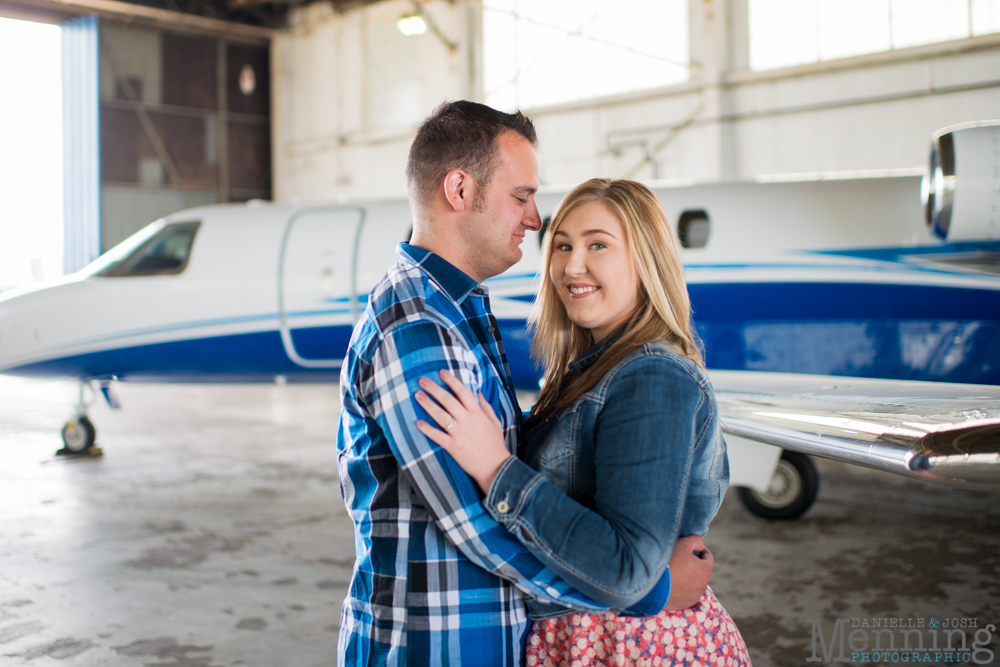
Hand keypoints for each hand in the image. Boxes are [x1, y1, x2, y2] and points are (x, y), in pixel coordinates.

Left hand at [414, 370, 512, 492]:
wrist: (495, 466)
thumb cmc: (495, 444)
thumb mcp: (495, 422)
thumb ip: (485, 406)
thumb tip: (478, 393)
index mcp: (477, 413)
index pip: (462, 392)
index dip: (451, 381)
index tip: (440, 372)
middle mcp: (467, 420)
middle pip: (448, 400)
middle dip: (434, 388)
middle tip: (422, 380)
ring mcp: (459, 433)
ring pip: (440, 415)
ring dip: (427, 404)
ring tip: (417, 395)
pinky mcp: (452, 446)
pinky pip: (437, 435)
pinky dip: (427, 429)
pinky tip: (417, 422)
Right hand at [664, 535, 712, 610]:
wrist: (653, 585)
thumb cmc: (670, 562)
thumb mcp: (684, 543)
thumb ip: (696, 540)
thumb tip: (700, 545)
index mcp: (706, 571)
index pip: (707, 556)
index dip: (698, 549)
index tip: (688, 547)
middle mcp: (703, 586)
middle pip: (700, 570)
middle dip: (692, 563)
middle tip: (678, 558)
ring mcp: (693, 597)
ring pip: (693, 582)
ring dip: (687, 576)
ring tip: (673, 571)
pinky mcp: (684, 604)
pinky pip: (685, 593)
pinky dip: (681, 587)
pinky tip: (669, 582)